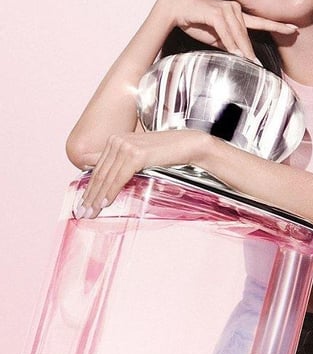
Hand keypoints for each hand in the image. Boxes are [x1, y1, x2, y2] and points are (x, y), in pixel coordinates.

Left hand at [76, 129, 207, 218]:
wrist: (189, 145)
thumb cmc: (170, 153)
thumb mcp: (142, 158)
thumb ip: (126, 165)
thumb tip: (114, 183)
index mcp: (117, 140)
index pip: (99, 169)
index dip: (90, 187)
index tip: (84, 203)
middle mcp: (118, 140)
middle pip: (100, 174)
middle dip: (90, 195)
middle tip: (83, 212)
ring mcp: (126, 146)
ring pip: (107, 177)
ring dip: (97, 197)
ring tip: (90, 212)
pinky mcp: (136, 154)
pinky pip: (119, 178)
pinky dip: (111, 192)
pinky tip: (105, 203)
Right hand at [160, 0, 297, 60]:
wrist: (175, 10)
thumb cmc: (197, 23)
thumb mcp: (217, 38)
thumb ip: (231, 44)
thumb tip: (242, 57)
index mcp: (237, 14)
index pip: (260, 22)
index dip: (277, 25)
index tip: (294, 29)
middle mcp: (233, 8)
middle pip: (246, 34)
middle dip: (250, 51)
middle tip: (257, 66)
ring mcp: (225, 8)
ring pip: (238, 34)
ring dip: (242, 49)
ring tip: (249, 62)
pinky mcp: (215, 11)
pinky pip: (226, 31)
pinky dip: (231, 43)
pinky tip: (235, 53)